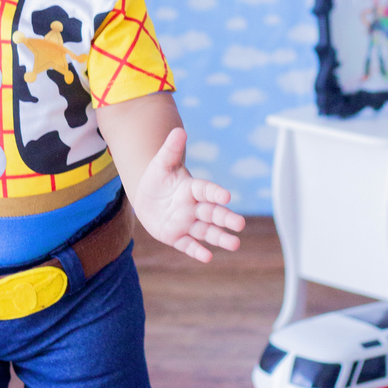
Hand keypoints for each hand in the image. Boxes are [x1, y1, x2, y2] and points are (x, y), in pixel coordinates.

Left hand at [133, 127, 243, 262]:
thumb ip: (171, 149)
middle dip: (225, 219)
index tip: (226, 196)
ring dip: (220, 238)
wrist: (147, 197)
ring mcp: (187, 223)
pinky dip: (197, 251)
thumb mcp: (161, 163)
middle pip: (212, 213)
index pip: (206, 191)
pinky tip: (208, 257)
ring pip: (206, 231)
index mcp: (191, 188)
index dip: (215, 193)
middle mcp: (193, 207)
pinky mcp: (177, 237)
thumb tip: (179, 130)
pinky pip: (188, 245)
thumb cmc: (157, 178)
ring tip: (235, 244)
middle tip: (240, 224)